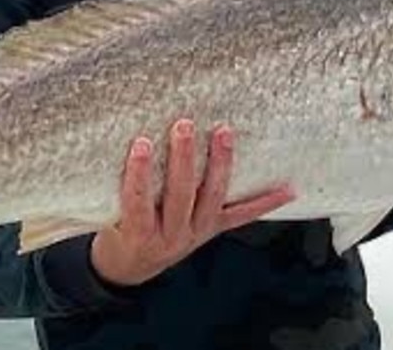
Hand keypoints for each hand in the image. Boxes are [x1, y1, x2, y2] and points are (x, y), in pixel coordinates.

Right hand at [89, 119, 295, 286]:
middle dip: (183, 160)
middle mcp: (171, 236)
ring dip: (220, 164)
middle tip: (184, 126)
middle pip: (179, 195)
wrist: (131, 267)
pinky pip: (242, 216)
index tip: (140, 144)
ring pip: (212, 197)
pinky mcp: (214, 229)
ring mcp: (197, 232)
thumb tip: (104, 136)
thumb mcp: (104, 214)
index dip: (139, 175)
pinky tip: (288, 189)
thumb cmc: (114, 229)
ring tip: (223, 132)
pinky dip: (265, 202)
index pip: (137, 202)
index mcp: (138, 233)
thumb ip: (110, 186)